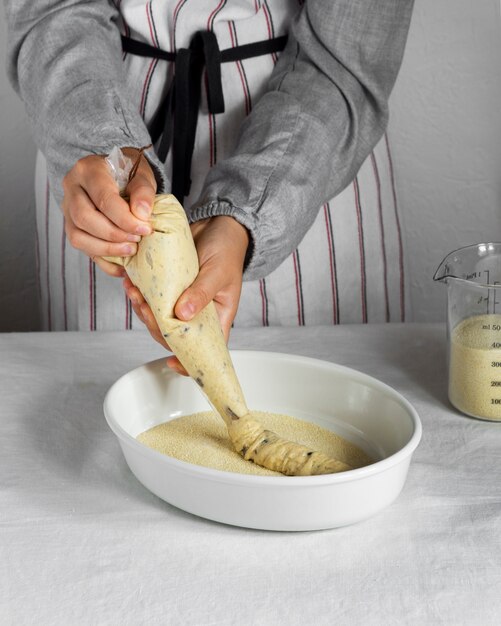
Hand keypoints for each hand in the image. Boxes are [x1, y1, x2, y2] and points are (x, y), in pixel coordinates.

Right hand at [61, 147, 156, 275]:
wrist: (116, 174)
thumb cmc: (128, 172)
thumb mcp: (141, 174)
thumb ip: (143, 191)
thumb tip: (142, 214)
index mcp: (88, 169)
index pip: (103, 198)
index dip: (125, 219)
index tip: (145, 229)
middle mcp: (72, 188)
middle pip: (84, 218)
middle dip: (114, 235)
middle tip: (137, 240)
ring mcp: (68, 209)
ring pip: (77, 236)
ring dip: (106, 249)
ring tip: (130, 251)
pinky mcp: (72, 226)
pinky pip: (82, 248)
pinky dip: (103, 261)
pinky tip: (121, 267)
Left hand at [124, 215, 249, 374]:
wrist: (217, 224)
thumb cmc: (227, 250)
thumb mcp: (218, 272)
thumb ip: (201, 293)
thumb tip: (183, 315)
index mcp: (217, 318)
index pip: (204, 349)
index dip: (189, 362)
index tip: (172, 363)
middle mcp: (197, 314)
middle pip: (173, 335)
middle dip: (154, 325)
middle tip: (144, 307)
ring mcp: (181, 302)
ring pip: (158, 318)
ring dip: (142, 308)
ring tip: (134, 291)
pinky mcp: (168, 288)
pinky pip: (152, 298)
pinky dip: (140, 293)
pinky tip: (131, 282)